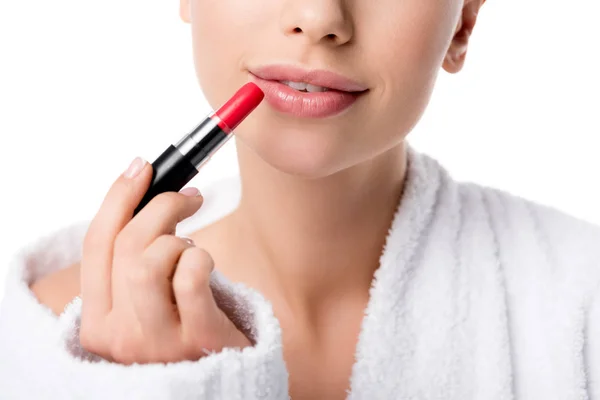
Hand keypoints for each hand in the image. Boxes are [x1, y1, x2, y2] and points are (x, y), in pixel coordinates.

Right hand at [78, 157, 250, 364]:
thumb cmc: (186, 326)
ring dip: (180, 239)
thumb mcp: (148, 298)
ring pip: (150, 259)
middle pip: (126, 246)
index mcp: (97, 321)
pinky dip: (202, 258)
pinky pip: (190, 275)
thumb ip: (135, 255)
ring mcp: (154, 343)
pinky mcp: (196, 341)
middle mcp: (117, 337)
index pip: (95, 244)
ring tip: (195, 248)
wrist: (224, 378)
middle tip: (190, 198)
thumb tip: (143, 178)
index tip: (142, 166)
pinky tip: (209, 268)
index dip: (118, 198)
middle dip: (161, 207)